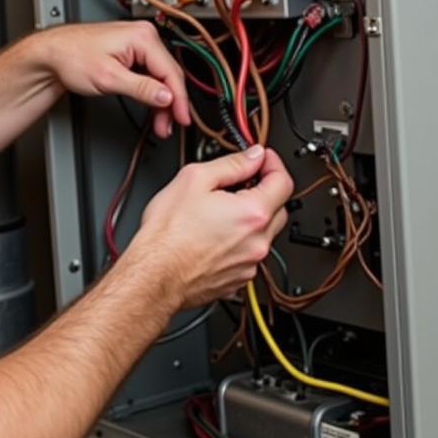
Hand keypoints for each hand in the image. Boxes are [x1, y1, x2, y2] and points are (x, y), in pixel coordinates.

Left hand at [33, 21, 188, 137]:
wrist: (52, 54)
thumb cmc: (72, 57)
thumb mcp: (109, 78)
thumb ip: (141, 89)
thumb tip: (166, 97)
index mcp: (142, 37)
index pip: (171, 72)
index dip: (179, 100)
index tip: (181, 118)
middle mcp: (143, 36)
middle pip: (168, 75)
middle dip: (170, 104)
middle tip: (169, 125)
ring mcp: (137, 44)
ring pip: (159, 77)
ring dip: (161, 101)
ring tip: (160, 124)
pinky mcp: (131, 52)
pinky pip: (149, 75)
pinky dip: (151, 93)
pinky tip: (152, 109)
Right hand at [127, 145, 292, 308]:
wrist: (154, 273)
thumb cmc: (167, 233)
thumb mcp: (194, 179)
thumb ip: (231, 164)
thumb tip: (252, 157)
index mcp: (252, 214)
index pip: (283, 182)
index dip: (272, 164)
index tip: (262, 159)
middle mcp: (258, 242)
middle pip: (279, 208)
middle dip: (264, 192)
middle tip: (240, 183)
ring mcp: (249, 264)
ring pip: (264, 233)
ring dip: (251, 219)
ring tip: (219, 212)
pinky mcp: (238, 279)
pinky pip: (249, 254)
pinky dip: (240, 242)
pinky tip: (215, 235)